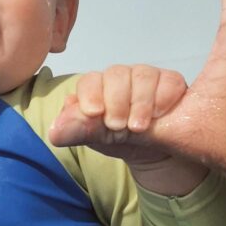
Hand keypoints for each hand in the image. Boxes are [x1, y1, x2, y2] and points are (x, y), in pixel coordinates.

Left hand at [58, 64, 187, 164]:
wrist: (151, 150)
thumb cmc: (119, 139)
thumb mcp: (96, 139)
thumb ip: (76, 131)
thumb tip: (54, 132)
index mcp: (97, 87)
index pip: (90, 80)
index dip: (90, 94)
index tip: (94, 113)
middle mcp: (121, 77)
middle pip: (116, 74)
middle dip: (116, 101)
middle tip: (117, 126)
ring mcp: (147, 77)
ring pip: (143, 75)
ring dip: (140, 102)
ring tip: (138, 127)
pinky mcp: (171, 82)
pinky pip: (168, 81)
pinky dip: (163, 97)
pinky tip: (160, 115)